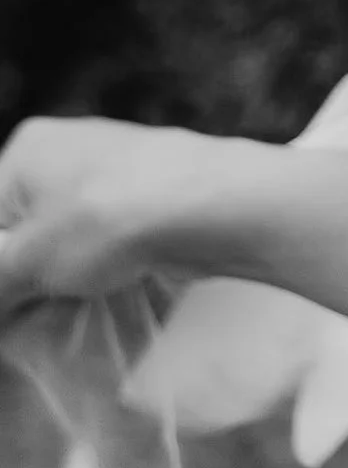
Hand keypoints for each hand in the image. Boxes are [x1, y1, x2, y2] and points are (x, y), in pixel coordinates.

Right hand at [0, 115, 242, 315]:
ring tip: (67, 310)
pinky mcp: (145, 192)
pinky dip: (98, 268)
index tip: (8, 307)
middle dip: (23, 279)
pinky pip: (104, 237)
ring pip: (65, 239)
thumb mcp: (27, 262)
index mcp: (26, 151)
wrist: (208, 203)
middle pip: (24, 231)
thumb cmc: (105, 221)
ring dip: (60, 280)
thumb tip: (1, 297)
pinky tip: (104, 293)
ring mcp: (110, 168)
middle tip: (28, 318)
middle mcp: (65, 149)